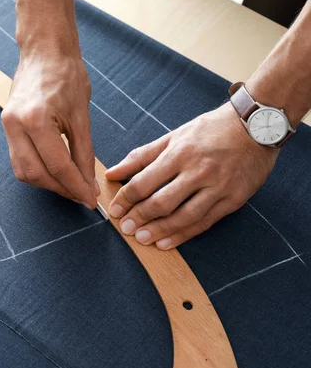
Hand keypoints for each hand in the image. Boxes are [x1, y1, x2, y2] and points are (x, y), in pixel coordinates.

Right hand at [1, 53, 99, 208]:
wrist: (44, 50)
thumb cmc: (66, 74)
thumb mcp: (82, 115)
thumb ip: (84, 152)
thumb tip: (88, 183)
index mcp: (36, 119)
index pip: (58, 165)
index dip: (76, 186)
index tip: (90, 199)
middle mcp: (16, 125)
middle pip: (35, 174)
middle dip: (60, 188)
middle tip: (81, 194)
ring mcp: (7, 125)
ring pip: (23, 171)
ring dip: (47, 183)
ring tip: (69, 184)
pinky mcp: (7, 126)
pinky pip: (19, 159)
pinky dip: (37, 170)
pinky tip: (54, 171)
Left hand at [105, 103, 278, 248]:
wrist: (255, 125)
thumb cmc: (209, 130)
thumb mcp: (173, 136)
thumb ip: (141, 156)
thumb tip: (111, 172)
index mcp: (179, 154)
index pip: (145, 181)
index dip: (126, 198)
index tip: (114, 210)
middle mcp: (198, 171)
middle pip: (162, 202)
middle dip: (140, 217)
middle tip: (125, 228)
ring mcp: (218, 187)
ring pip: (184, 216)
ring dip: (160, 230)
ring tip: (142, 239)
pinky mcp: (233, 199)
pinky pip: (204, 222)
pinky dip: (184, 235)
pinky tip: (167, 242)